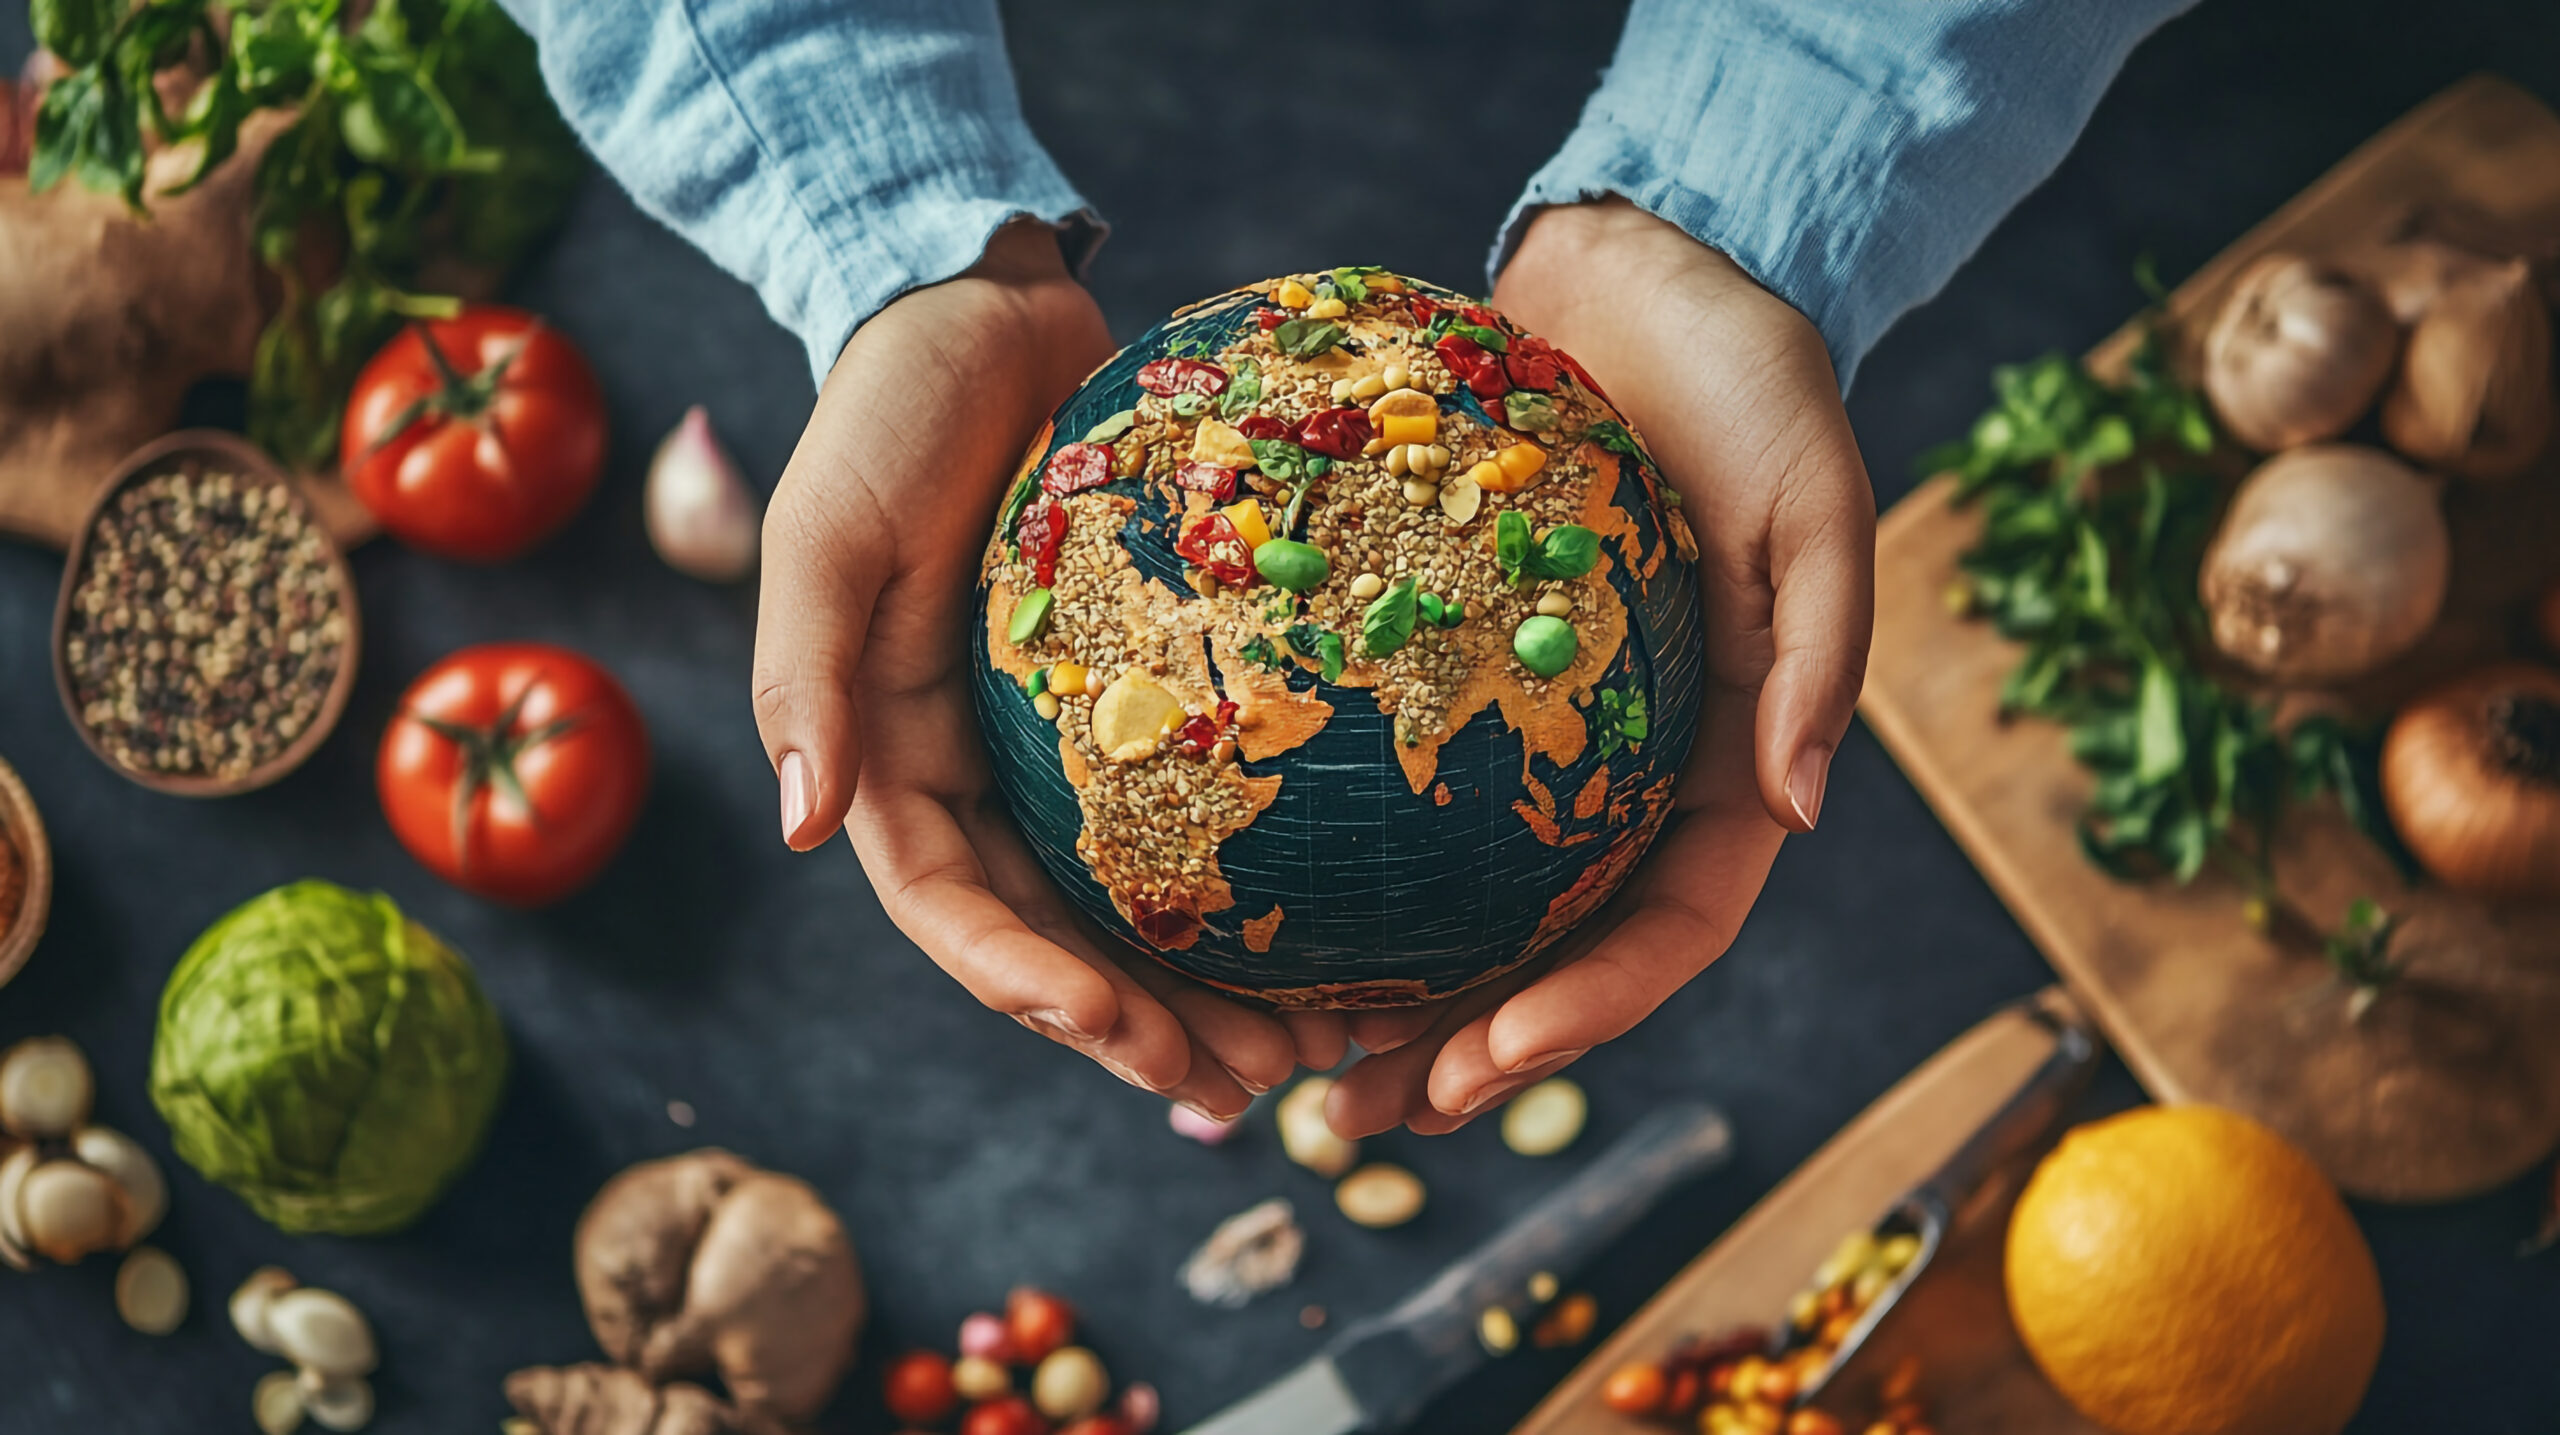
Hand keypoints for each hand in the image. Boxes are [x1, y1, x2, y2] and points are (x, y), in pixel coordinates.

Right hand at [752, 221, 1344, 1116]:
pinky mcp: (1149, 694)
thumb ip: (804, 673)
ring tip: (1320, 1050)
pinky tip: (1346, 920)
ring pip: (1141, 897)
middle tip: (1256, 1088)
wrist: (982, 309)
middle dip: (1145, 1029)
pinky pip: (1206, 802)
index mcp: (891, 758)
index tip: (1122, 1036)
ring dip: (1215, 985)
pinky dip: (1261, 873)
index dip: (1030, 987)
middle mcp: (981, 773)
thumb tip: (804, 825)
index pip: (955, 911)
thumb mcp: (825, 530)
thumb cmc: (888, 412)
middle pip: (1061, 938)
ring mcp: (1063, 743)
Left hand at [1327, 199, 1876, 1135]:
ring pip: (1471, 898)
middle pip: (1554, 950)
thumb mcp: (1815, 499)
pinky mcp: (1460, 667)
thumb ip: (1815, 654)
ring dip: (1395, 994)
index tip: (1483, 1067)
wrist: (1653, 270)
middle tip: (1358, 1116)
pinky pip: (1397, 782)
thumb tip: (1796, 807)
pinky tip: (1254, 907)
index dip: (1584, 1014)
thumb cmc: (1752, 377)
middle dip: (1466, 1051)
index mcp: (1730, 755)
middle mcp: (1634, 767)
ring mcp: (1545, 728)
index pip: (1670, 927)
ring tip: (1297, 1068)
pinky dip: (1343, 859)